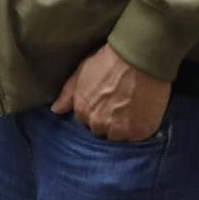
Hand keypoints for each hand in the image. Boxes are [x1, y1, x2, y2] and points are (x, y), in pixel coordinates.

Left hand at [52, 42, 170, 141]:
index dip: (95, 113)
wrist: (138, 60)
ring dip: (122, 129)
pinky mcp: (139, 132)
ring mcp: (119, 129)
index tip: (104, 104)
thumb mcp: (81, 73)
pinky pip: (136, 139)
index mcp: (82, 109)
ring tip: (131, 113)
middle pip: (100, 131)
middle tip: (119, 108)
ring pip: (117, 138)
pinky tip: (142, 117)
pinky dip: (138, 131)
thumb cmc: (109, 62)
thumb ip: (68, 95)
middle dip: (107, 122)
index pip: (84, 122)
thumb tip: (56, 110)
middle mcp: (97, 123)